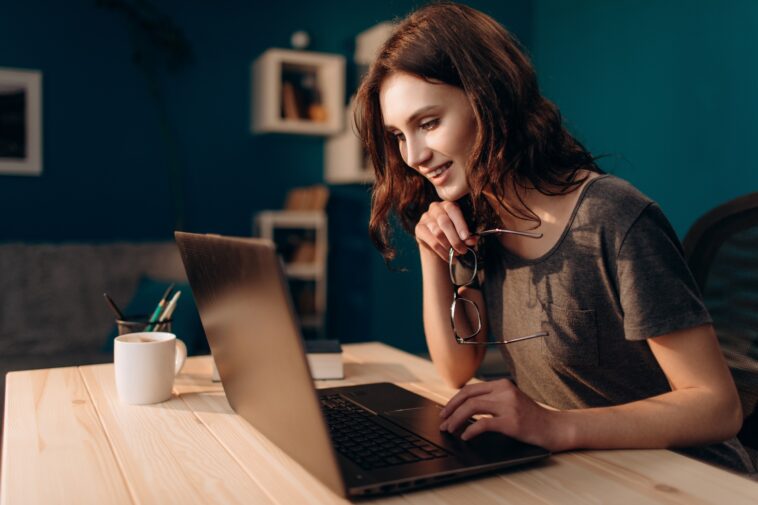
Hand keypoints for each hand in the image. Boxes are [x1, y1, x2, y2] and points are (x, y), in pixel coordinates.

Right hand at [414, 201, 477, 261]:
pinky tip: (449, 257)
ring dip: (449, 246)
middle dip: (455, 239)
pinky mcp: (419, 228)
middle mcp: (435, 208)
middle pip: (444, 223)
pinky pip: (432, 242)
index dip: (460, 224)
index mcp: (448, 204)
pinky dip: (442, 252)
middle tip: (463, 250)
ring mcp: (425, 217)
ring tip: (457, 253)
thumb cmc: (453, 231)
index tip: (466, 237)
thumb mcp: (462, 231)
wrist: (437, 239)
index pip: (453, 210)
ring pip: (438, 233)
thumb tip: (472, 241)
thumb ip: (467, 235)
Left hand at [438, 379, 567, 450]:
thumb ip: (492, 400)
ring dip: (456, 420)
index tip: (444, 412)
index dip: (453, 401)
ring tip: (450, 430)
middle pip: (467, 396)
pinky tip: (466, 437)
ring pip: (472, 408)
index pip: (470, 389)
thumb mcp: (511, 401)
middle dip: (450, 410)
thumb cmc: (531, 418)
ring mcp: (509, 405)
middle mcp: (504, 391)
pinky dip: (470, 430)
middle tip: (442, 422)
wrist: (554, 428)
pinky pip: (483, 424)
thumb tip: (463, 409)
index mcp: (502, 384)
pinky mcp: (512, 421)